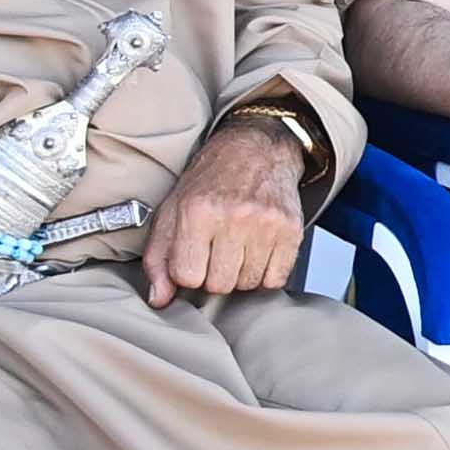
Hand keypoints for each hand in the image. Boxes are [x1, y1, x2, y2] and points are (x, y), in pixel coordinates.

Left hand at [140, 121, 309, 308]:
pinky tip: (258, 250)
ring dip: (241, 273)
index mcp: (197, 212)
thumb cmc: (210, 182)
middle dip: (215, 274)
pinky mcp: (291, 230)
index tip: (193, 257)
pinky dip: (266, 273)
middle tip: (216, 251)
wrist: (256, 149)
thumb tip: (159, 299)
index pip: (187, 277)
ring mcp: (266, 224)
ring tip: (238, 247)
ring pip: (248, 284)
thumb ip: (158, 258)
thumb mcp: (171, 212)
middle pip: (220, 285)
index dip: (188, 272)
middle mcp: (233, 217)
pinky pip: (276, 279)